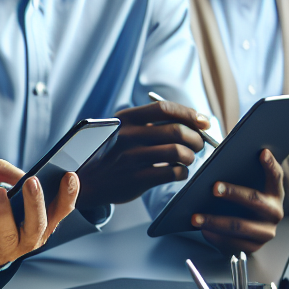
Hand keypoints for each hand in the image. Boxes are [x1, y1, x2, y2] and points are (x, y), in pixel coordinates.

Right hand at [76, 100, 209, 209]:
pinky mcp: (137, 179)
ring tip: (188, 158)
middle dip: (196, 138)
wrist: (85, 180)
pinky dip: (182, 172)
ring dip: (190, 156)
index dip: (189, 114)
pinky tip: (178, 171)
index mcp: (125, 119)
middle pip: (176, 131)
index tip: (203, 121)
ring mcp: (132, 158)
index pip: (164, 108)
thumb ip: (151, 124)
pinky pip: (173, 173)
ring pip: (178, 152)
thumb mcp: (122, 130)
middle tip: (199, 144)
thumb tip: (195, 121)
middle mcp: (128, 135)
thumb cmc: (113, 152)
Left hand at [191, 149, 284, 254]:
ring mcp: (265, 232)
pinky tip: (202, 230)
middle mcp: (274, 213)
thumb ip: (239, 172)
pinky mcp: (254, 247)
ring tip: (195, 217)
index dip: (270, 164)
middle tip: (213, 188)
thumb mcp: (244, 186)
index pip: (276, 176)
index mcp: (274, 193)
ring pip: (240, 226)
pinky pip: (233, 243)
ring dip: (215, 221)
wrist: (244, 232)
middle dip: (234, 193)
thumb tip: (221, 156)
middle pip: (255, 200)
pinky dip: (216, 237)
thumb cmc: (240, 201)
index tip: (262, 152)